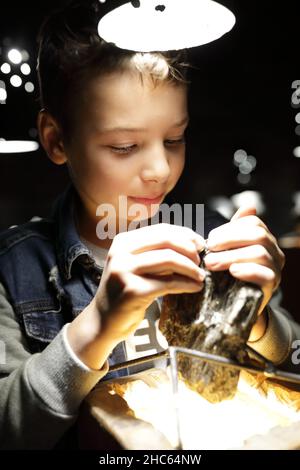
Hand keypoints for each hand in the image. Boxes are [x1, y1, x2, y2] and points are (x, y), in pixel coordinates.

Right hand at [94, 223, 204, 341]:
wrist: (104, 320)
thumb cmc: (126, 291)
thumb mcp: (136, 265)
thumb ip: (157, 253)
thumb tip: (192, 245)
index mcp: (123, 241)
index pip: (161, 230)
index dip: (185, 235)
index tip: (200, 244)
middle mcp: (121, 252)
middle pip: (166, 241)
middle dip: (189, 250)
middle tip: (200, 262)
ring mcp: (125, 271)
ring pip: (169, 259)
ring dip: (191, 268)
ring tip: (200, 276)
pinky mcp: (133, 291)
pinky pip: (168, 283)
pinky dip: (186, 284)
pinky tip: (195, 287)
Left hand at [205, 206, 284, 338]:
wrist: (236, 305)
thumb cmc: (229, 273)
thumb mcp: (229, 250)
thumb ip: (235, 230)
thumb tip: (249, 206)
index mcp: (265, 238)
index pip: (253, 223)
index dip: (230, 228)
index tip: (210, 239)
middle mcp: (274, 251)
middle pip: (258, 235)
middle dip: (230, 240)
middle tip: (209, 250)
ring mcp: (276, 268)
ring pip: (260, 253)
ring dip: (232, 256)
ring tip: (211, 263)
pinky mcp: (272, 286)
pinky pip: (265, 274)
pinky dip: (247, 270)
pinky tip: (232, 271)